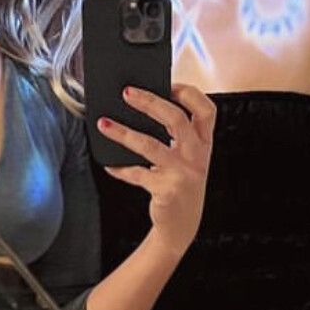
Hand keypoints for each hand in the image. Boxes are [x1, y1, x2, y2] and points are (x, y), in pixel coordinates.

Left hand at [98, 83, 215, 255]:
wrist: (182, 226)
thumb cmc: (181, 185)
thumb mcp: (188, 158)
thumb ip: (177, 136)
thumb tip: (143, 106)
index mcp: (204, 143)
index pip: (206, 109)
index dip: (189, 93)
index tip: (168, 83)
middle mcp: (197, 156)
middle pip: (176, 118)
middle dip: (149, 102)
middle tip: (126, 92)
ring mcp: (183, 173)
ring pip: (151, 145)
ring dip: (123, 133)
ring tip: (103, 124)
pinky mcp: (166, 190)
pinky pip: (137, 174)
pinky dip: (120, 168)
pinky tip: (109, 164)